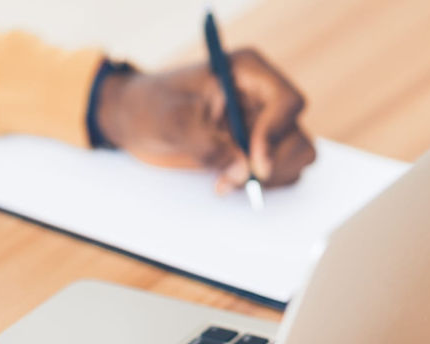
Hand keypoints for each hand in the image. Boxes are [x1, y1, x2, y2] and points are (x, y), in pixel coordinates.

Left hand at [95, 48, 316, 192]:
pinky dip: (259, 185)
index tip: (255, 162)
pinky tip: (227, 182)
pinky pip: (281, 171)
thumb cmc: (148, 106)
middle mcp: (263, 96)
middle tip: (234, 180)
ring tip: (226, 181)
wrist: (133, 120)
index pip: (287, 101)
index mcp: (247, 72)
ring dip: (268, 177)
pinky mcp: (256, 149)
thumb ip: (207, 145)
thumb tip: (243, 171)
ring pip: (297, 156)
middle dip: (270, 164)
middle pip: (296, 135)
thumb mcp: (171, 121)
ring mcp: (263, 124)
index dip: (276, 134)